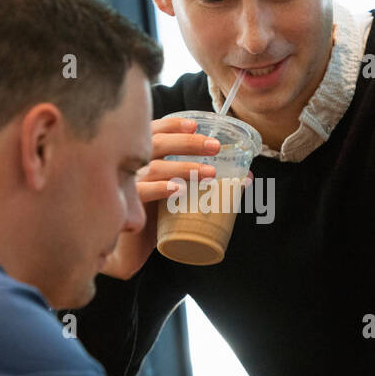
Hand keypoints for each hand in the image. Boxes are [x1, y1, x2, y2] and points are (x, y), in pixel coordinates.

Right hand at [102, 117, 239, 278]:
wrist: (130, 250)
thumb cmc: (156, 217)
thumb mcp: (179, 196)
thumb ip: (204, 183)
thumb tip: (246, 179)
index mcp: (144, 159)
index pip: (155, 132)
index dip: (173, 125)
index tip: (196, 125)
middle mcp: (134, 167)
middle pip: (157, 143)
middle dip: (188, 142)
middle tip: (214, 147)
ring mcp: (129, 185)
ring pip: (155, 168)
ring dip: (184, 167)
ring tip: (210, 173)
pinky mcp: (128, 207)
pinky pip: (143, 192)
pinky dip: (161, 188)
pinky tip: (179, 189)